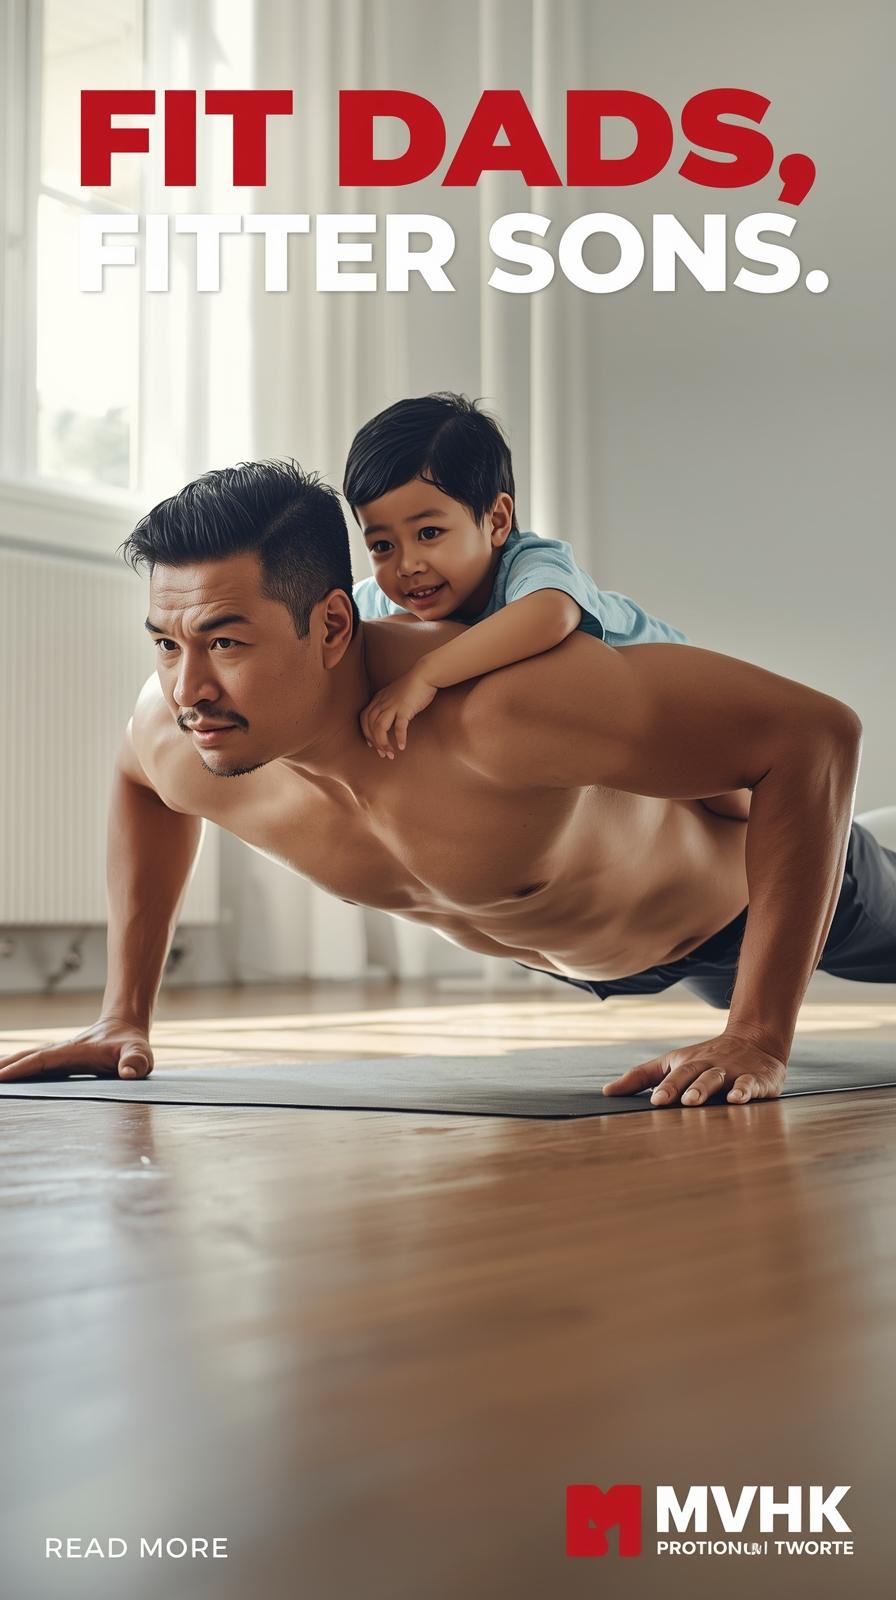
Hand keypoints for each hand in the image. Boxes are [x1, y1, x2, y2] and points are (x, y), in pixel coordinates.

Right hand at [0, 1017, 153, 1082]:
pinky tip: (7, 1074)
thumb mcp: (140, 1054)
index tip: (0, 1077)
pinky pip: (33, 1063)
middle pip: (25, 1058)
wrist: (127, 1025)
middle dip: (4, 1068)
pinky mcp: (59, 1060)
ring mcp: (58, 1055)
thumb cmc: (133, 1044)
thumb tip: (128, 1073)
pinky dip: (17, 1067)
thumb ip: (136, 1062)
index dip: (21, 1069)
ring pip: (26, 1058)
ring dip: (7, 1066)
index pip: (41, 1061)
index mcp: (73, 1053)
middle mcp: (60, 1052)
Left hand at [360, 669, 437, 757]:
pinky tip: (402, 746)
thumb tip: (390, 720)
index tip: (371, 744)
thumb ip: (389, 705)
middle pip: (370, 725)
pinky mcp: (405, 708)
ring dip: (383, 743)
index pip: (364, 718)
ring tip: (390, 754)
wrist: (425, 674)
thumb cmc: (412, 686)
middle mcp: (382, 702)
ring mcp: (393, 705)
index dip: (366, 732)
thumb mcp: (395, 695)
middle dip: (375, 742)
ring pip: (380, 727)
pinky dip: (399, 737)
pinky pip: (399, 726)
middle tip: (383, 754)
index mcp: (378, 699)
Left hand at [601, 1029, 786, 1106]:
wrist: (755, 1040)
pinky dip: (744, 1091)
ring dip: (705, 1089)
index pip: (672, 1075)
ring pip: (717, 1079)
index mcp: (687, 1064)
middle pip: (693, 1075)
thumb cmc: (705, 1058)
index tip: (653, 1102)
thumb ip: (641, 1077)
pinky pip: (750, 1084)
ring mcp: (732, 1072)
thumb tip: (607, 1092)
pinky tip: (737, 1100)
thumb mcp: (673, 1062)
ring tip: (695, 1101)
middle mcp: (708, 1067)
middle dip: (681, 1087)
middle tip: (670, 1100)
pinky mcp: (756, 1080)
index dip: (664, 1088)